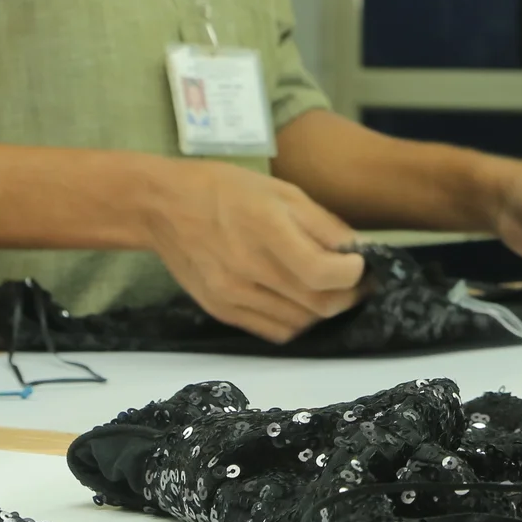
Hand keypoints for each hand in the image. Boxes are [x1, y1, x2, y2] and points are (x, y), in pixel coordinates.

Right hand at [141, 162, 367, 342]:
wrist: (163, 207)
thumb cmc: (226, 190)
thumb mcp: (280, 191)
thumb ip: (322, 223)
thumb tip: (357, 250)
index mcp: (265, 229)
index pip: (322, 272)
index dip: (352, 274)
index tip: (359, 263)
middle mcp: (248, 268)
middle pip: (318, 304)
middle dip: (347, 295)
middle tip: (352, 281)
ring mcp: (232, 295)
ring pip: (300, 323)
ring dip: (323, 310)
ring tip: (325, 288)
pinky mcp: (222, 310)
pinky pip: (274, 332)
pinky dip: (295, 322)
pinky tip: (296, 300)